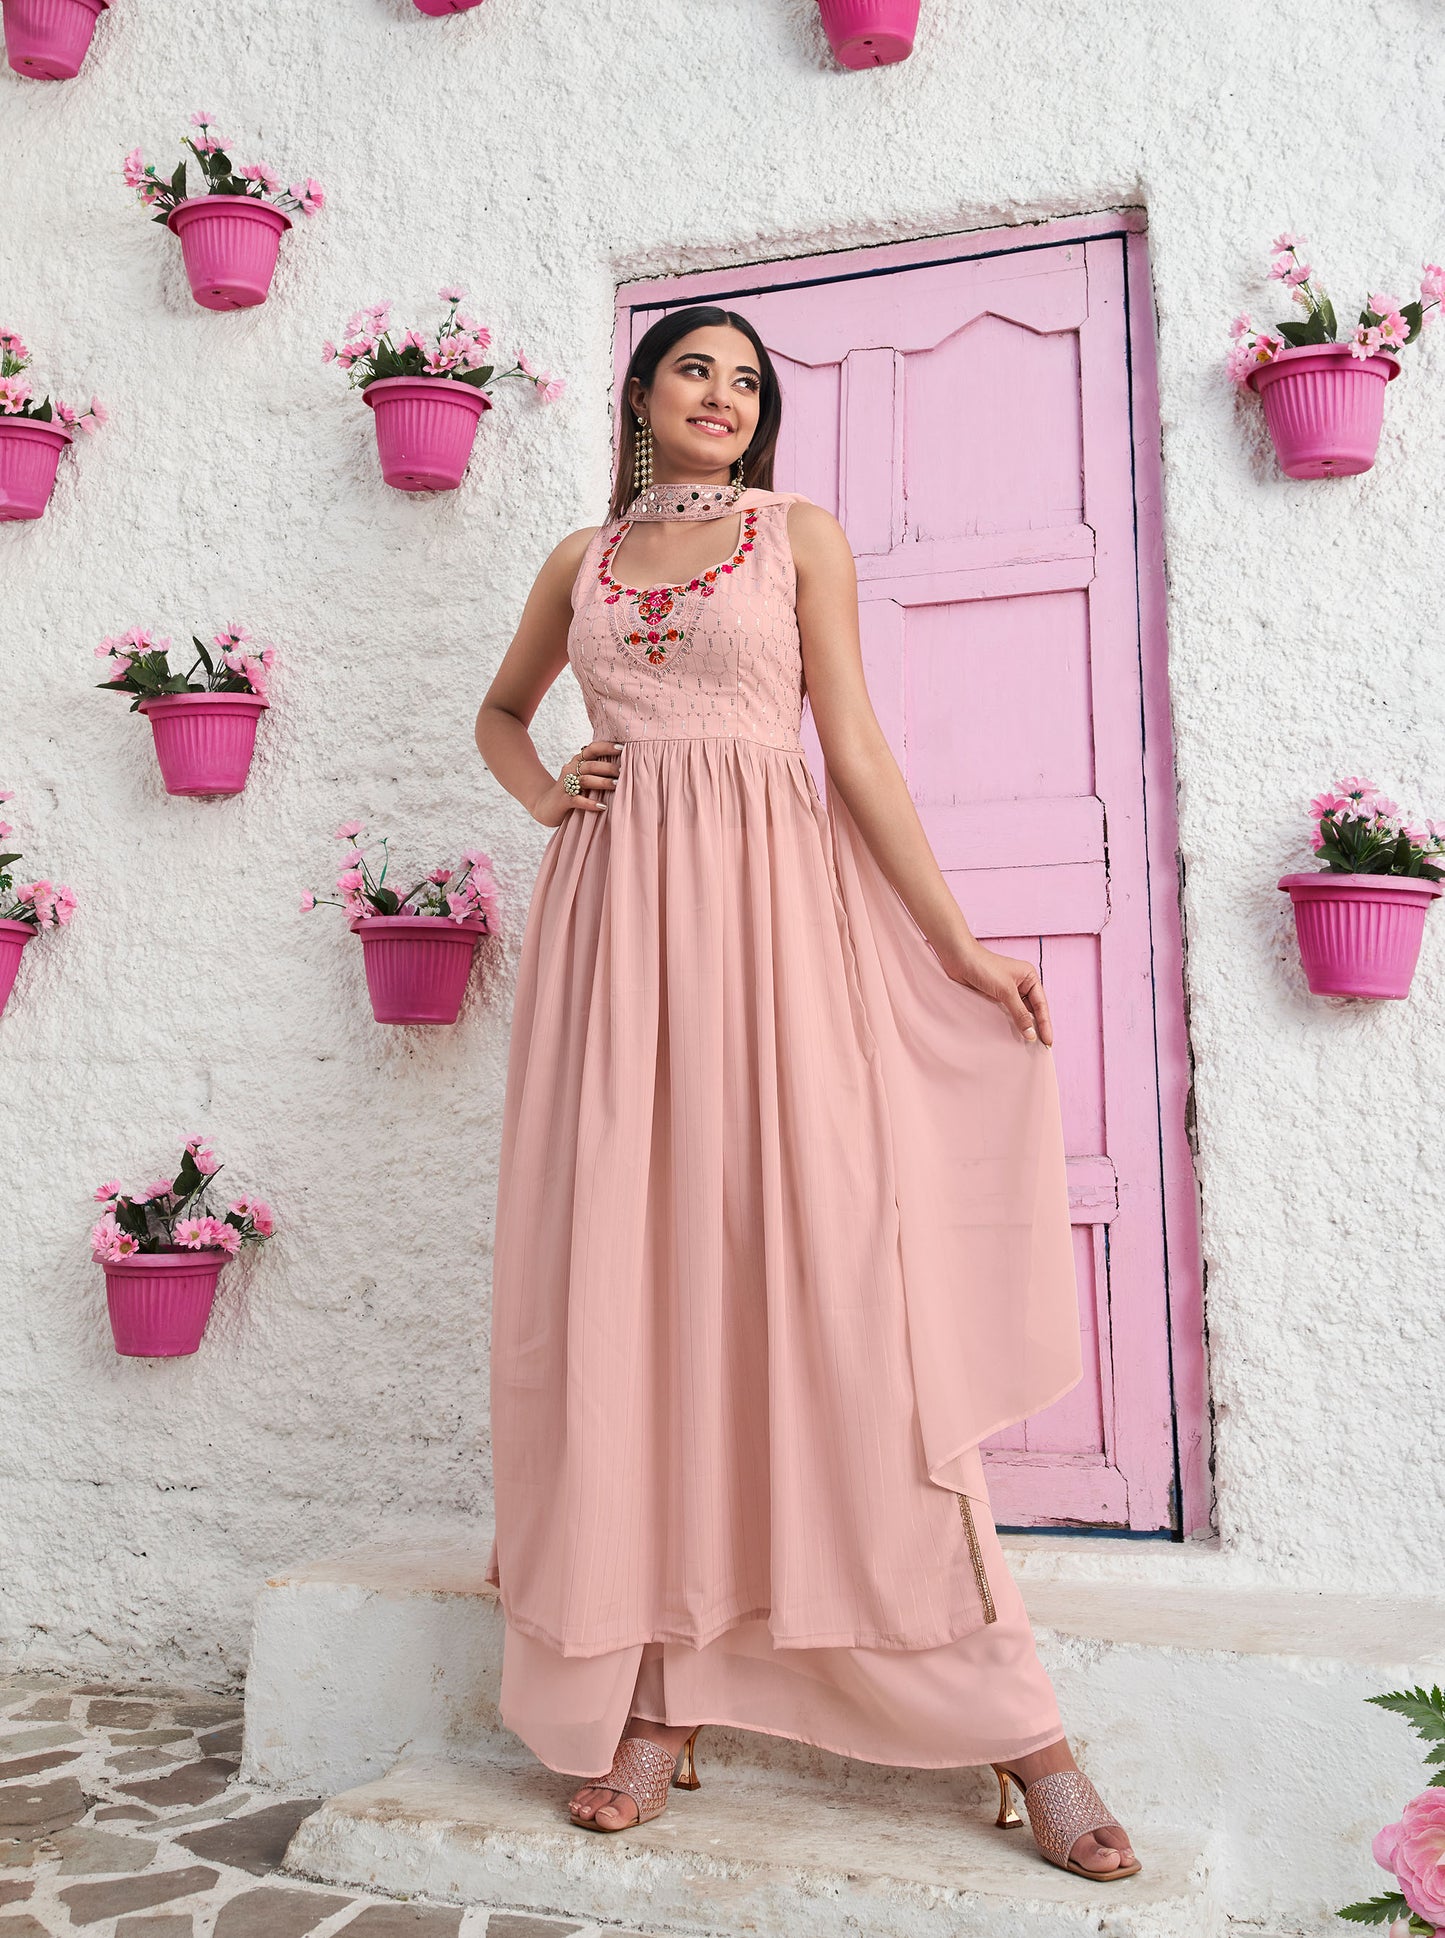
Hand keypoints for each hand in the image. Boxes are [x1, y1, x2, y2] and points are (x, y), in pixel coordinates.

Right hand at [530, 739, 623, 827]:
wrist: (545, 806)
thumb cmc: (570, 791)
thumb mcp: (581, 777)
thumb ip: (596, 770)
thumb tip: (624, 765)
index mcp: (577, 762)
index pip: (592, 749)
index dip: (606, 747)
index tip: (623, 748)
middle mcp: (570, 770)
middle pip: (590, 765)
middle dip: (608, 767)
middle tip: (623, 772)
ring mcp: (565, 785)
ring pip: (585, 780)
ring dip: (602, 782)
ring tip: (616, 785)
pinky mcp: (563, 800)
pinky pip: (577, 800)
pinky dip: (590, 803)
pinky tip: (602, 806)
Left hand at [937, 940, 1052, 1045]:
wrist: (958, 959)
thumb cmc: (984, 967)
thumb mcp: (1006, 991)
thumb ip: (1019, 1014)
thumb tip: (1031, 1034)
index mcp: (1029, 977)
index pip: (1041, 1005)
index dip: (1045, 1024)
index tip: (1048, 1042)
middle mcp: (1021, 984)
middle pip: (1033, 1010)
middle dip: (1037, 1027)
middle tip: (1041, 1047)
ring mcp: (1008, 990)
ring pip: (1020, 1012)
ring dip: (1023, 1026)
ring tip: (1029, 1045)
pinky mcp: (995, 996)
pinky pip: (1007, 1013)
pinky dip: (1010, 1023)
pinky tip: (1012, 1035)